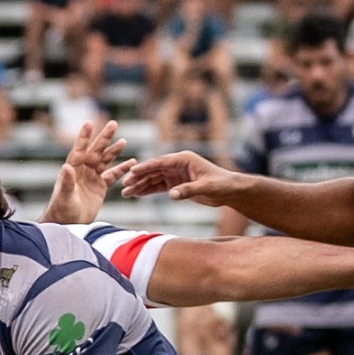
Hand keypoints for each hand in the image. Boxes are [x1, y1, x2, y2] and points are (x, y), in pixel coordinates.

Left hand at [43, 121, 133, 224]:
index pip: (79, 150)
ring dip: (113, 151)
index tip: (89, 123)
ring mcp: (91, 178)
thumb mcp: (64, 196)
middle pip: (95, 151)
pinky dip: (122, 169)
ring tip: (123, 141)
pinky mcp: (99, 187)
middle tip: (113, 124)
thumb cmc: (62, 210)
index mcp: (73, 170)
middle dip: (104, 138)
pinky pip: (112, 175)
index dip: (84, 137)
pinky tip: (132, 162)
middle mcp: (82, 171)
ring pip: (104, 161)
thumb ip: (67, 182)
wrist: (67, 224)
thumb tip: (66, 166)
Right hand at [118, 150, 243, 206]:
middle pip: (153, 170)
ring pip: (154, 179)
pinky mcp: (177, 183)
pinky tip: (136, 195)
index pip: (160, 162)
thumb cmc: (222, 185)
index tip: (131, 173)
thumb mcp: (206, 187)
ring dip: (140, 185)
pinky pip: (159, 186)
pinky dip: (148, 190)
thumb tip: (171, 195)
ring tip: (125, 193)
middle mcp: (177, 164)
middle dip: (138, 178)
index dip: (145, 168)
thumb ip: (188, 190)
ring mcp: (176, 174)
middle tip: (123, 185)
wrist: (230, 191)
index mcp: (183, 159)